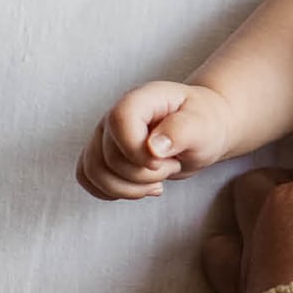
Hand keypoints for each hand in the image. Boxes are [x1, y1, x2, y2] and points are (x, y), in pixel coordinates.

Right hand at [76, 80, 235, 199]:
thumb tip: (153, 148)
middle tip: (172, 165)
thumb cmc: (204, 124)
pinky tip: (142, 187)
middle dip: (144, 174)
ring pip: (94, 172)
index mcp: (142, 100)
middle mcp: (116, 116)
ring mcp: (105, 136)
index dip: (135, 149)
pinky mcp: (102, 155)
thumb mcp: (203, 125)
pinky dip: (114, 192)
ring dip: (129, 188)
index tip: (160, 161)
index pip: (119, 120)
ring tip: (158, 180)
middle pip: (108, 157)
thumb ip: (181, 131)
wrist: (201, 132)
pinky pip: (88, 179)